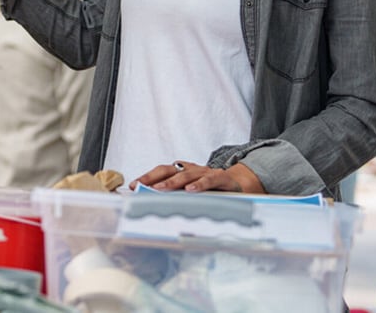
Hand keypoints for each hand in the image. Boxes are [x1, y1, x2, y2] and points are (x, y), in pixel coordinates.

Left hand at [131, 161, 264, 193]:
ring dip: (172, 182)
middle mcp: (193, 169)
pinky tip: (190, 191)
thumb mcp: (194, 193)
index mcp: (184, 171)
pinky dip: (199, 185)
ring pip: (187, 174)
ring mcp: (207, 172)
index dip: (147, 177)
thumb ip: (178, 196)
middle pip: (169, 169)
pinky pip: (209, 180)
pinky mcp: (222, 178)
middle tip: (140, 186)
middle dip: (153, 177)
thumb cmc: (214, 190)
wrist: (242, 184)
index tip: (132, 186)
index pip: (162, 171)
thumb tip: (156, 205)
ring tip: (160, 190)